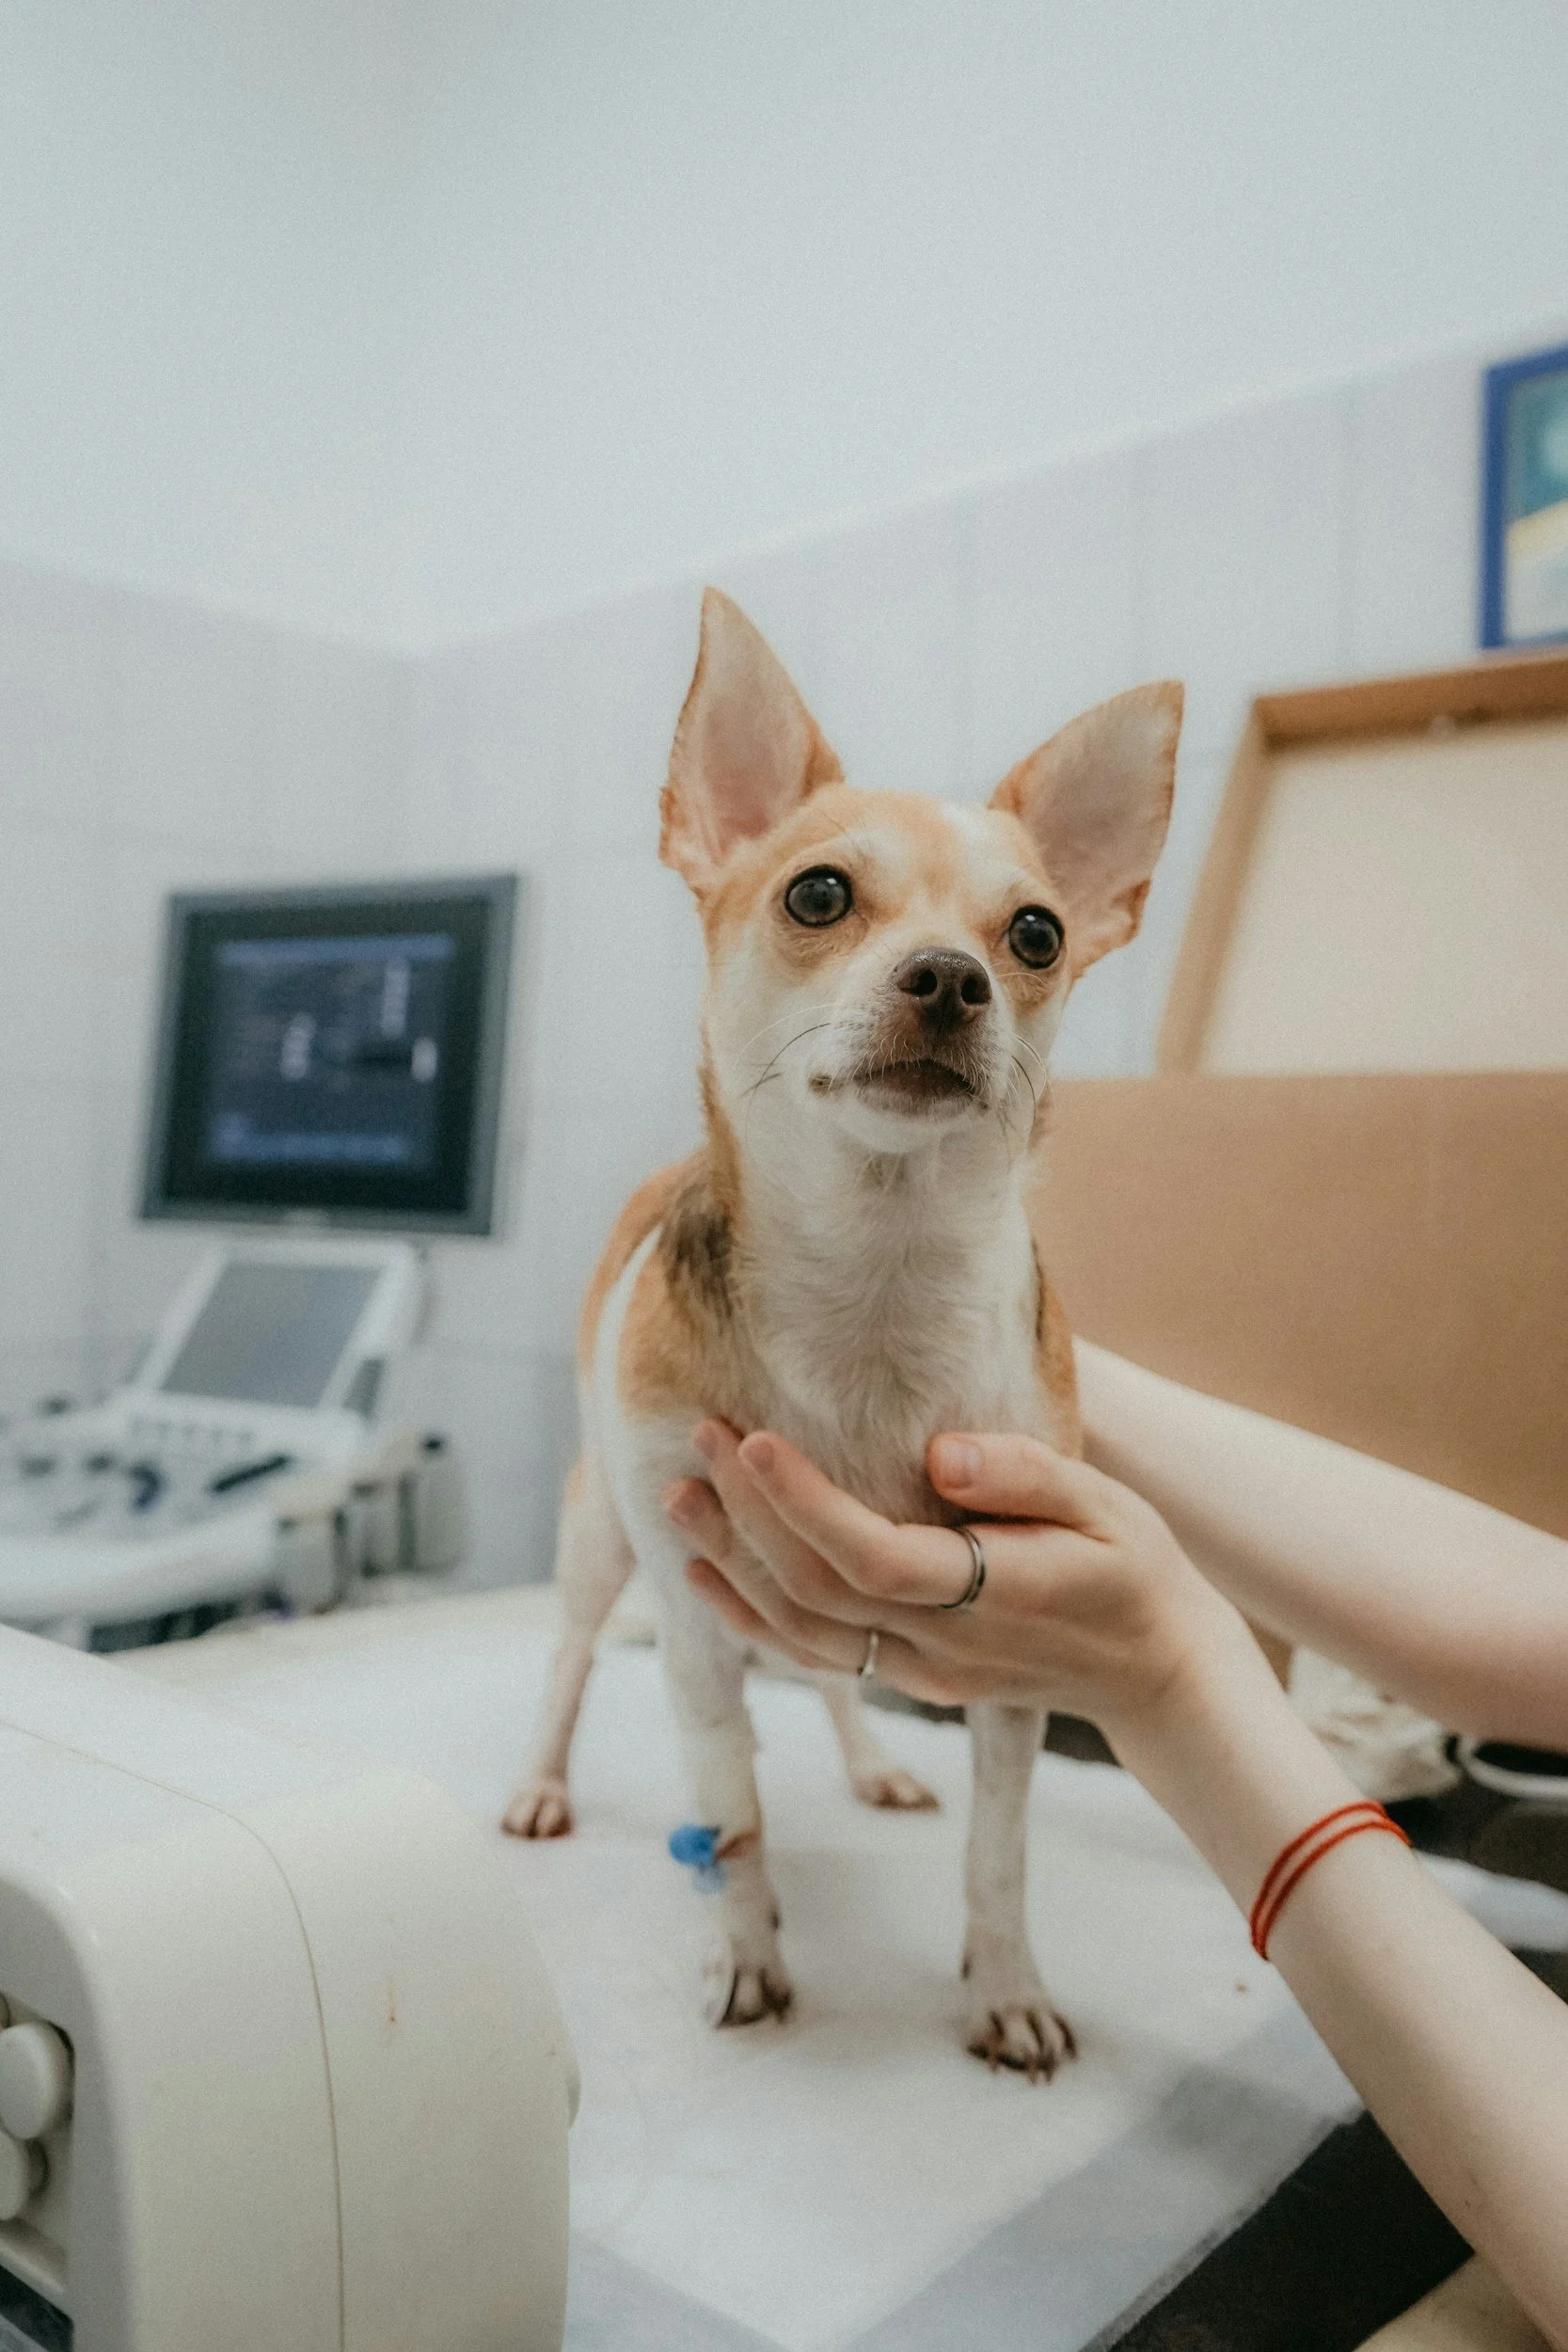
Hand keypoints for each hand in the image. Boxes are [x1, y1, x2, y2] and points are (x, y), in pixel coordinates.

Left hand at [664, 1422, 1247, 1735]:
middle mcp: (943, 1646)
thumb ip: (1026, 1475)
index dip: (803, 1505)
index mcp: (993, 1595)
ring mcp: (920, 1672)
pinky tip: (709, 1572)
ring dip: (732, 1564)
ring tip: (680, 1498)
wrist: (1159, 1674)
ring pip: (801, 1633)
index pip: (872, 1557)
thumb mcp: (1109, 1506)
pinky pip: (814, 1654)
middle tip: (701, 1434)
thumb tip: (939, 1453)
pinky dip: (752, 1617)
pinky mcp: (909, 1679)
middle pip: (816, 1592)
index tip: (754, 1440)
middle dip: (746, 1514)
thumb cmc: (1136, 1568)